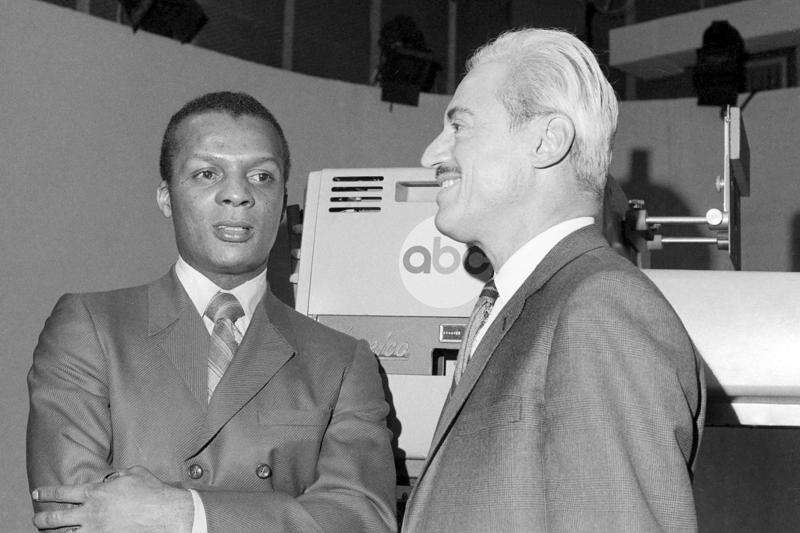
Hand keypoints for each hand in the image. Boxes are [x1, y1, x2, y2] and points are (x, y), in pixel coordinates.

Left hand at [32, 465, 193, 532]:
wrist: (165, 513)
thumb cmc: (152, 491)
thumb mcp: (133, 473)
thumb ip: (117, 475)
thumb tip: (111, 479)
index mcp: (96, 492)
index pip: (62, 492)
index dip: (46, 493)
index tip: (37, 493)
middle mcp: (90, 512)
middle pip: (54, 518)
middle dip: (41, 519)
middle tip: (37, 518)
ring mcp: (96, 530)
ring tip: (47, 532)